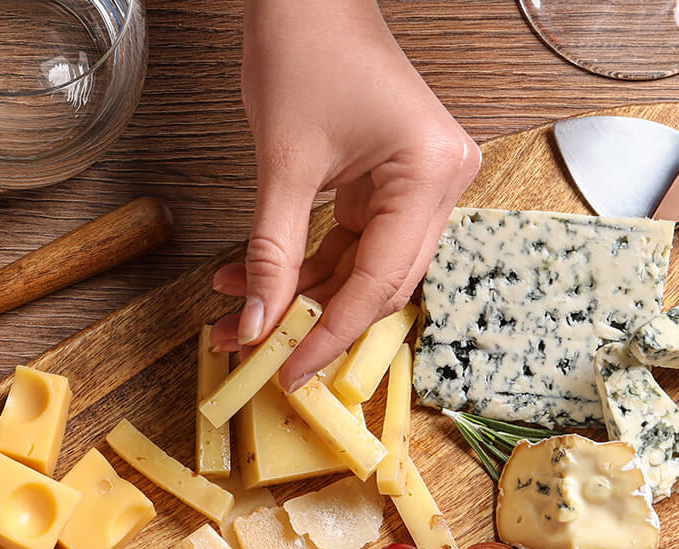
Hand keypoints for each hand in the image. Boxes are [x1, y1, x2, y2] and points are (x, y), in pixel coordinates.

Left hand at [213, 0, 478, 388]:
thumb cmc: (306, 48)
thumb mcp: (282, 165)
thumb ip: (269, 254)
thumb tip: (253, 323)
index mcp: (428, 173)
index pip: (380, 281)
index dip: (330, 333)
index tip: (290, 370)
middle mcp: (440, 180)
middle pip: (380, 281)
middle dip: (313, 319)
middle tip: (260, 354)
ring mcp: (420, 180)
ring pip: (363, 266)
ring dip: (302, 293)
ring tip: (238, 314)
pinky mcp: (393, 178)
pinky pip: (354, 239)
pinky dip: (307, 262)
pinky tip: (254, 279)